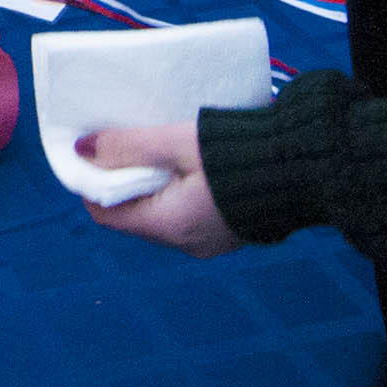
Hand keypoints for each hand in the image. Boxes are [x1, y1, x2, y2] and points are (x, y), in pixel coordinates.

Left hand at [82, 123, 240, 256]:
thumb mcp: (175, 142)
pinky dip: (177, 191)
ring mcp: (210, 241)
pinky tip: (184, 163)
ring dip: (151, 184)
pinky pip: (187, 214)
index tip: (93, 151)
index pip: (106, 213)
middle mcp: (187, 243)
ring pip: (161, 213)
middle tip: (123, 143)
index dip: (91, 182)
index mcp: (170, 226)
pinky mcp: (228, 231)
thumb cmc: (237, 154)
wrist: (304, 167)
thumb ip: (127, 145)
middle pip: (133, 214)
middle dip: (122, 181)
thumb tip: (81, 149)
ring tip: (154, 148)